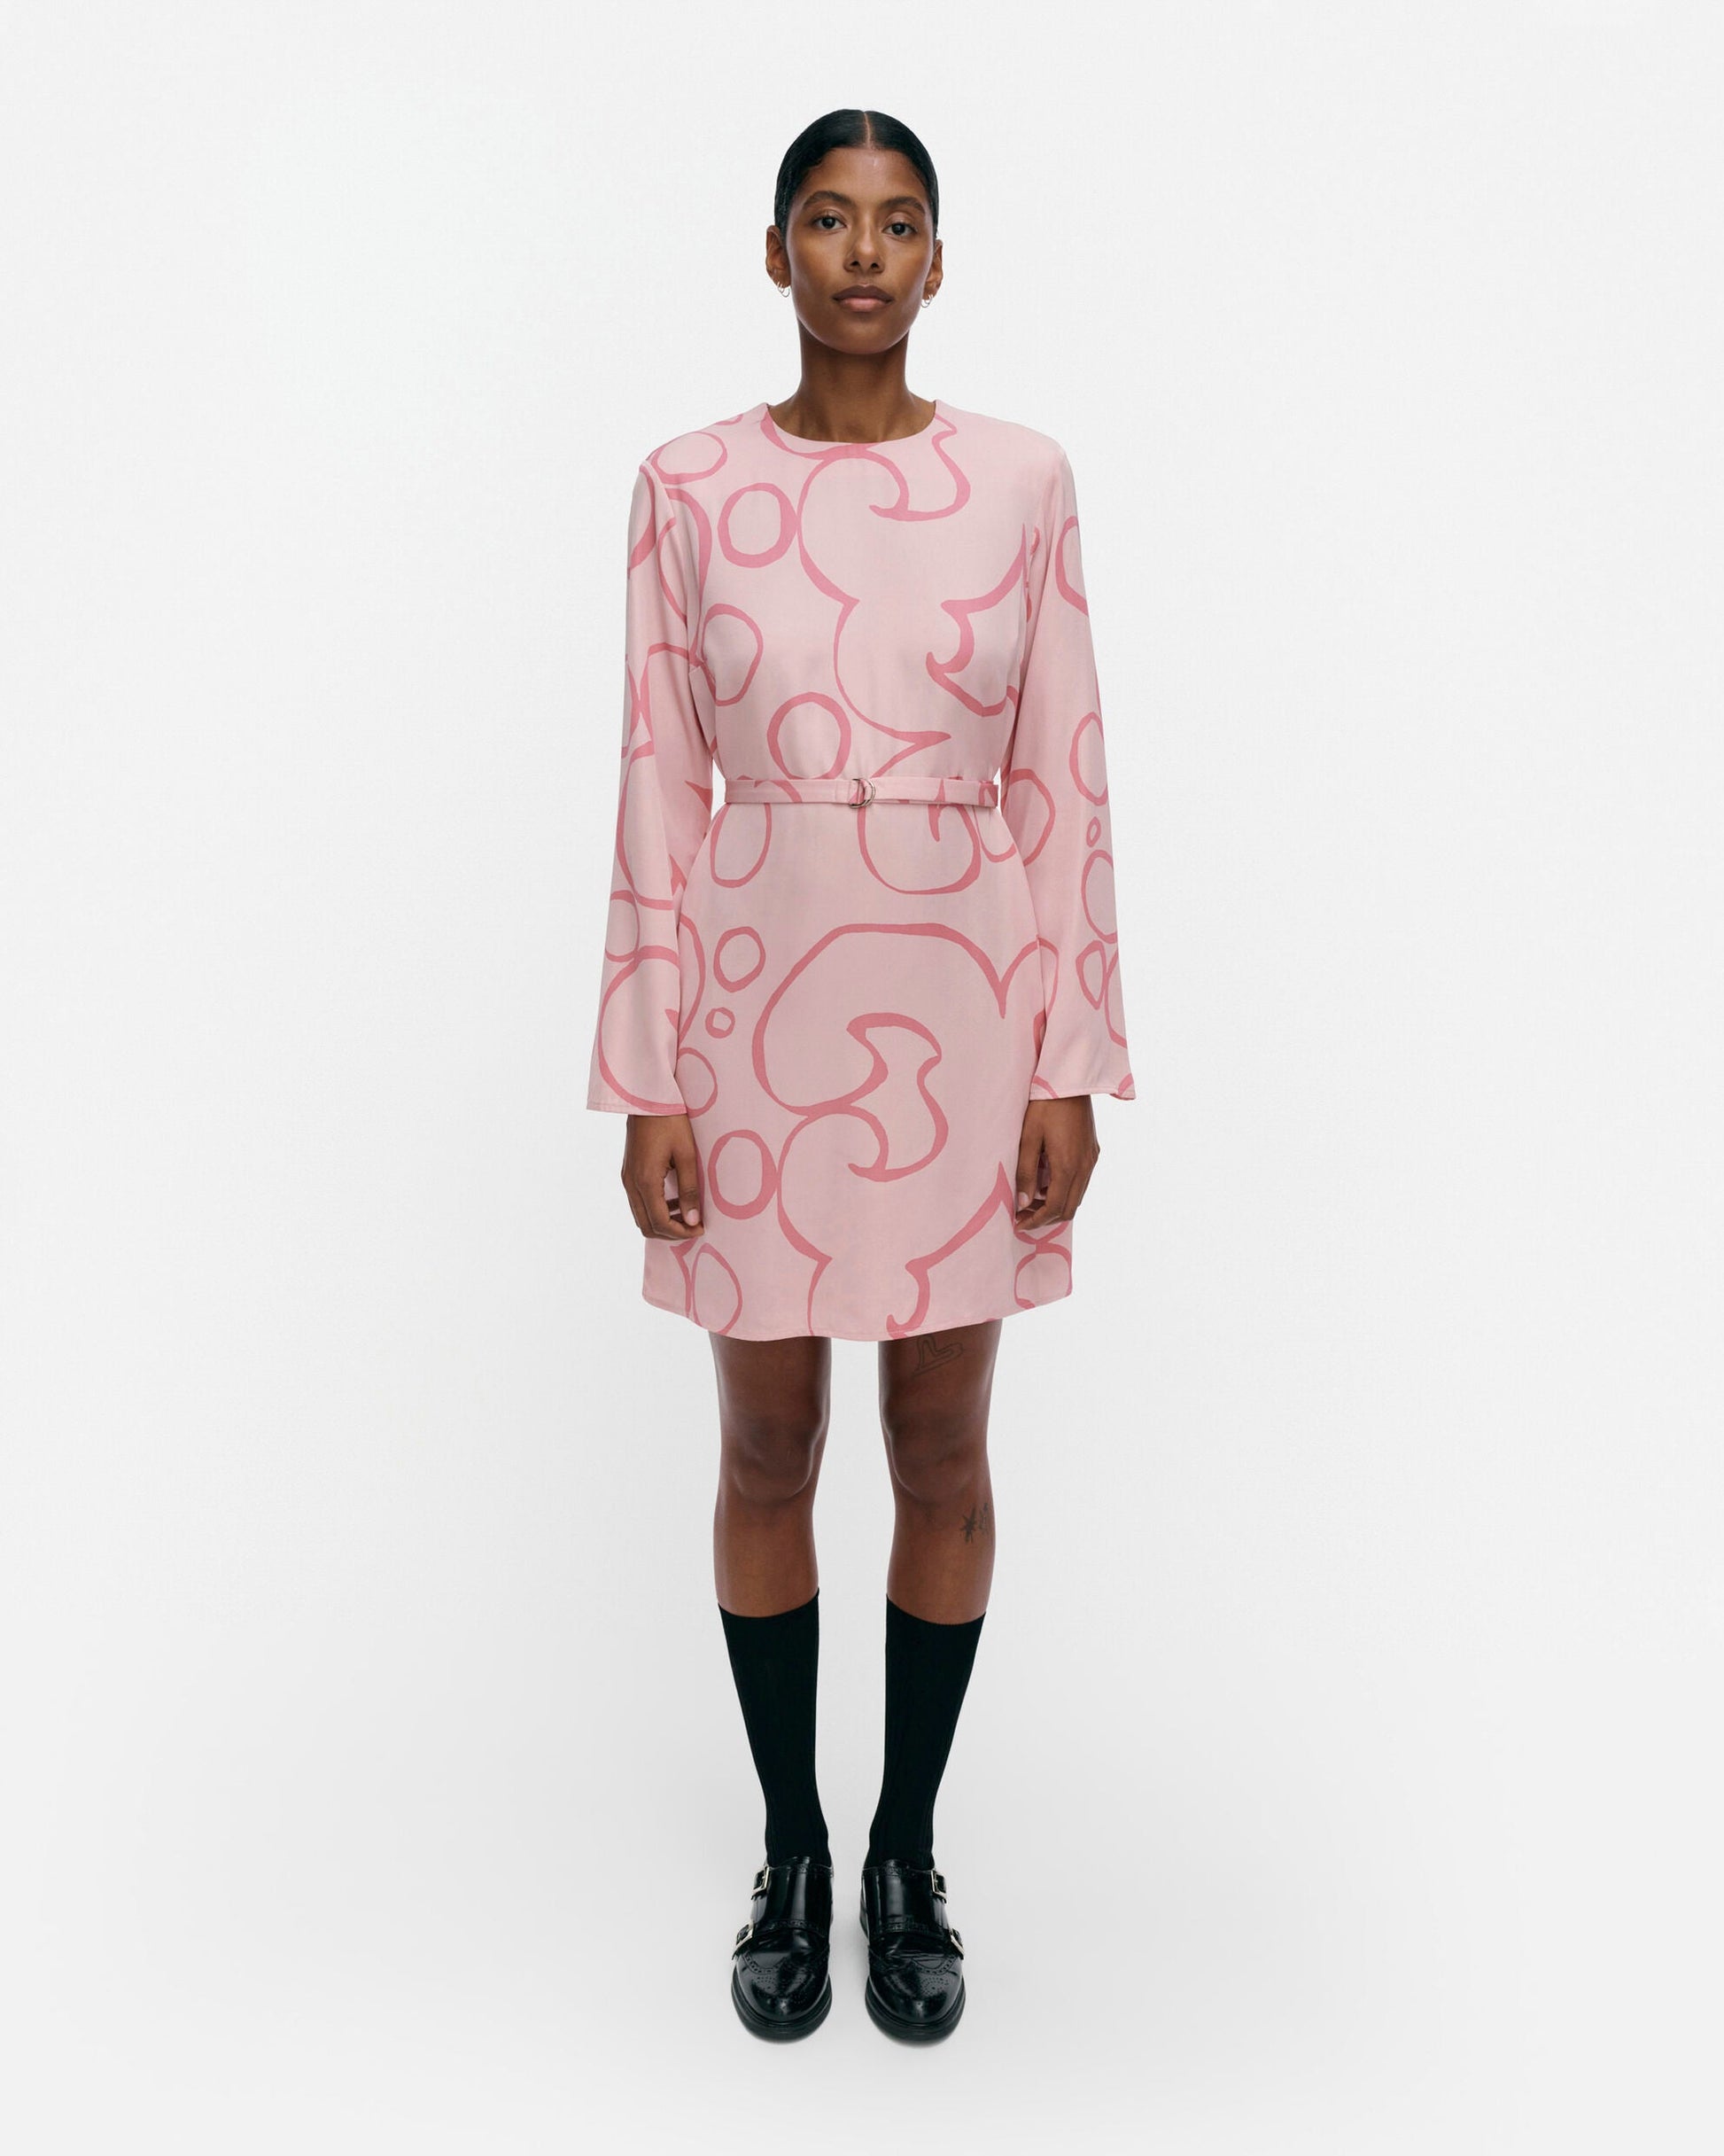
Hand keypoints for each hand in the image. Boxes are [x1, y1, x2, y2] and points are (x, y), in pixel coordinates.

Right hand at [620, 1113, 703, 1238]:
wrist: (647, 1099)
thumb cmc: (670, 1122)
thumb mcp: (686, 1155)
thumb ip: (689, 1190)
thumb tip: (693, 1220)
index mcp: (646, 1181)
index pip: (660, 1223)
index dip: (681, 1232)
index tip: (700, 1229)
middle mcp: (631, 1184)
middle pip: (646, 1226)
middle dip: (670, 1232)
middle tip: (693, 1226)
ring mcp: (627, 1179)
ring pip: (640, 1217)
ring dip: (662, 1222)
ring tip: (686, 1213)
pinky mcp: (628, 1173)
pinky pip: (638, 1203)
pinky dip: (655, 1209)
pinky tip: (673, 1200)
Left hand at [1014, 1095, 1099, 1227]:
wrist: (1070, 1081)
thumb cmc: (1045, 1105)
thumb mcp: (1028, 1137)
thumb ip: (1025, 1172)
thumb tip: (1022, 1202)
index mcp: (1068, 1166)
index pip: (1055, 1208)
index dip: (1036, 1221)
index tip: (1018, 1224)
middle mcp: (1085, 1166)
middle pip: (1069, 1208)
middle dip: (1046, 1217)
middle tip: (1023, 1215)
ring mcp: (1091, 1159)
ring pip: (1077, 1197)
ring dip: (1056, 1205)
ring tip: (1031, 1200)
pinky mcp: (1093, 1151)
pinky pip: (1081, 1182)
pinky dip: (1065, 1191)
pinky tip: (1047, 1182)